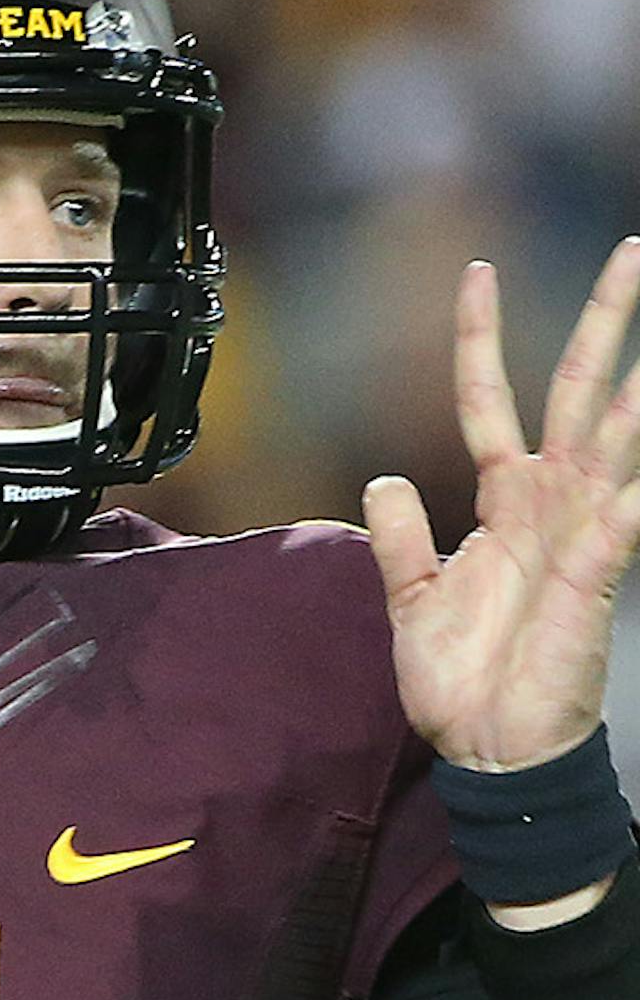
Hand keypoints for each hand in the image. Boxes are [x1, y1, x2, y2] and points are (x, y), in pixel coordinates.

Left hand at [364, 237, 639, 771]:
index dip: (481, 338)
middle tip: (631, 251)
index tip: (477, 273)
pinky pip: (627, 518)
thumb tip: (384, 476)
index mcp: (502, 500)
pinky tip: (639, 457)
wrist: (486, 748)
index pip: (489, 399)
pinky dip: (637, 488)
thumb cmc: (460, 678)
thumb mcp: (409, 596)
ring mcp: (580, 533)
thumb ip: (401, 536)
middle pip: (576, 391)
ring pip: (617, 436)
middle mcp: (548, 503)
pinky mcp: (596, 576)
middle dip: (603, 322)